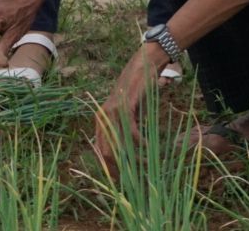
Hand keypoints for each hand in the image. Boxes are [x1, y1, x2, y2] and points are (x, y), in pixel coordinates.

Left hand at [90, 43, 171, 170]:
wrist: (143, 66)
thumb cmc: (137, 92)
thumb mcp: (129, 115)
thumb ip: (125, 131)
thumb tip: (130, 155)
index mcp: (100, 120)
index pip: (99, 151)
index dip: (108, 168)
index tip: (119, 182)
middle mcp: (102, 117)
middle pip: (105, 152)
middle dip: (118, 169)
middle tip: (132, 182)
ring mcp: (112, 112)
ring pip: (118, 145)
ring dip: (133, 159)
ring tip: (146, 167)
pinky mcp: (125, 107)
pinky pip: (132, 133)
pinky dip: (141, 144)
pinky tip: (149, 149)